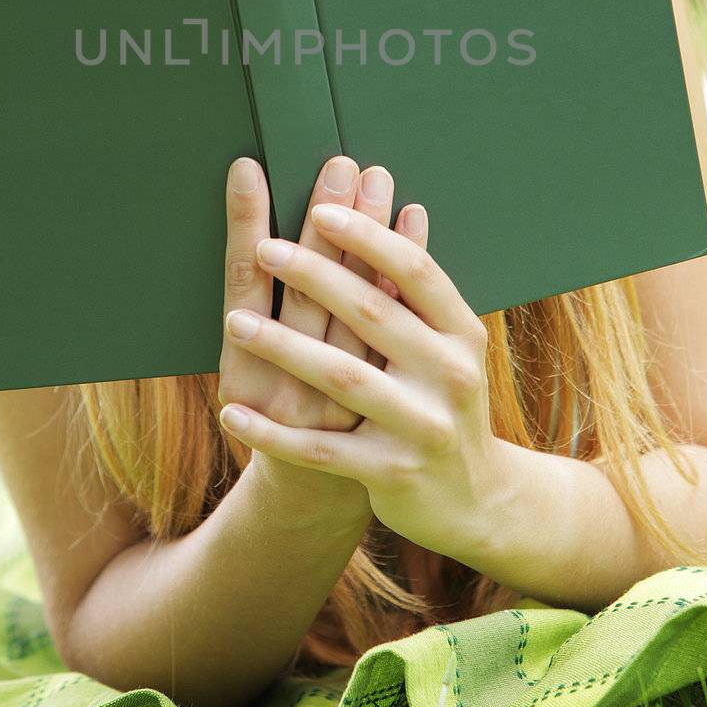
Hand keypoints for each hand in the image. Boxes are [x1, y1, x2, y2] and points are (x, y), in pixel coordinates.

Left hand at [219, 199, 505, 562]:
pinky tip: (231, 414)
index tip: (322, 208)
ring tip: (237, 323)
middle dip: (315, 276)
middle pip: (371, 315)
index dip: (369, 237)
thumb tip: (408, 207)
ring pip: (341, 378)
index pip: (414, 272)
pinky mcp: (392, 473)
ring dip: (284, 347)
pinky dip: (273, 434)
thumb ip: (421, 288)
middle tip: (266, 248)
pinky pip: (321, 450)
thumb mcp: (449, 344)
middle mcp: (449, 376)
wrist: (476, 500)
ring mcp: (422, 426)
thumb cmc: (444, 401)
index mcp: (461, 333)